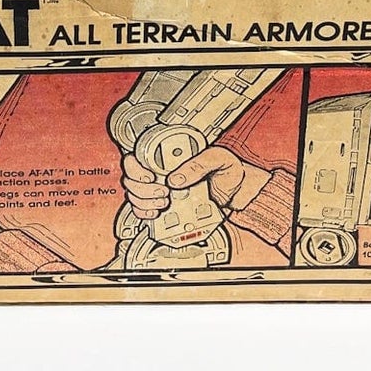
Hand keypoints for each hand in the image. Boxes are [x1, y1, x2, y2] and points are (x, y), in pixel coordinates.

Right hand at [121, 146, 270, 217]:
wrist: (239, 192)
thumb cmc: (229, 170)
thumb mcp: (217, 159)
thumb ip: (197, 165)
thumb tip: (175, 179)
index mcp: (170, 156)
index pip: (138, 156)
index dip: (135, 167)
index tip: (150, 177)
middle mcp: (161, 172)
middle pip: (131, 178)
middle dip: (143, 189)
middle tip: (165, 193)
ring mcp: (161, 189)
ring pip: (134, 195)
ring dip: (144, 202)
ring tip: (165, 203)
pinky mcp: (166, 206)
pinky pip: (143, 210)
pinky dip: (144, 214)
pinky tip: (155, 214)